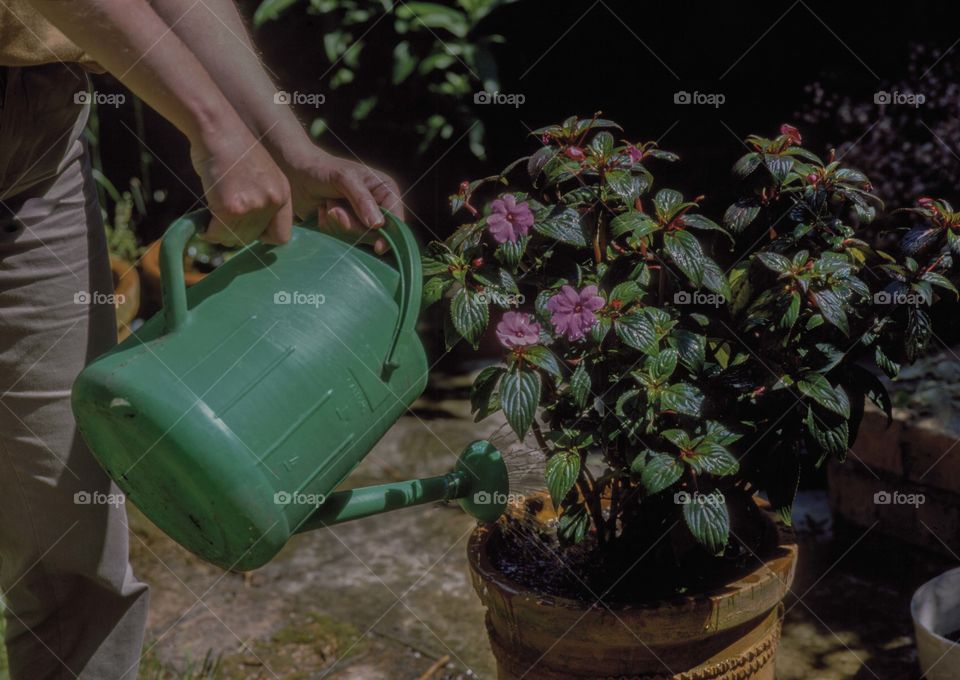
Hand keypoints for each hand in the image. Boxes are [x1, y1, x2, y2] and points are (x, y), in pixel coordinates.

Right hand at [191, 129, 292, 245]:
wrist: (218, 129)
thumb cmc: (233, 149)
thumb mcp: (261, 175)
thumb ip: (261, 200)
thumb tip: (248, 230)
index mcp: (283, 194)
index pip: (281, 236)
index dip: (262, 237)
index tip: (248, 231)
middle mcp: (273, 201)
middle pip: (253, 239)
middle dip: (236, 235)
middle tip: (222, 224)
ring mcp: (254, 205)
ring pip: (235, 239)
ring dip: (220, 233)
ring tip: (212, 219)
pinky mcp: (232, 207)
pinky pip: (218, 232)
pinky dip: (208, 231)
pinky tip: (203, 223)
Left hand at [282, 149, 403, 253]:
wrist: (296, 174)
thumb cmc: (323, 170)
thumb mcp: (345, 179)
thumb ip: (363, 200)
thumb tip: (379, 225)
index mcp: (386, 190)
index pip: (397, 219)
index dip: (390, 235)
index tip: (378, 247)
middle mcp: (378, 206)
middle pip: (377, 234)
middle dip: (352, 225)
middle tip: (333, 210)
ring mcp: (361, 219)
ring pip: (358, 238)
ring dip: (338, 225)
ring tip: (327, 206)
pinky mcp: (345, 228)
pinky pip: (343, 240)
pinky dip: (330, 229)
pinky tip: (322, 213)